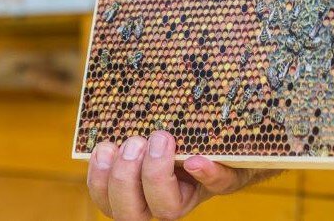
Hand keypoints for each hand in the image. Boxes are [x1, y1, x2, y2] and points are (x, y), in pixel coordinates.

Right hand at [88, 130, 262, 220]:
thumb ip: (132, 122)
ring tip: (162, 139)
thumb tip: (105, 135)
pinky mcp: (227, 180)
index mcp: (139, 188)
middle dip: (124, 179)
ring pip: (167, 209)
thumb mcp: (159, 123)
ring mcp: (193, 193)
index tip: (105, 147)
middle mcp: (162, 198)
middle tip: (135, 143)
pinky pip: (219, 183)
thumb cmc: (181, 125)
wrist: (234, 130)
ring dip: (157, 176)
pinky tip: (198, 159)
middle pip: (130, 213)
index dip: (99, 181)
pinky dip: (207, 173)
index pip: (109, 201)